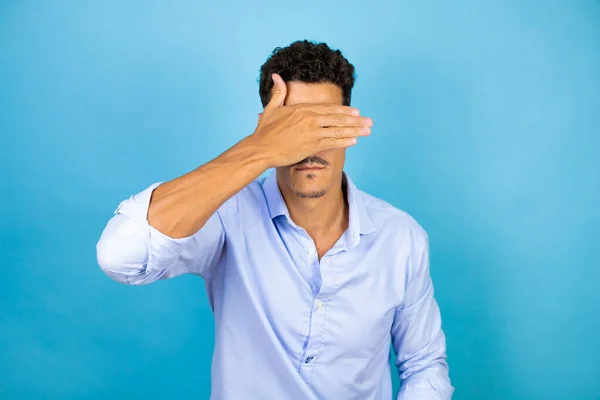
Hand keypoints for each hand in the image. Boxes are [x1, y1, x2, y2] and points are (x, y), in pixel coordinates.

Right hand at [251, 73, 372, 167]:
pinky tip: (355, 141)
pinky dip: (344, 141)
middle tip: (369, 122)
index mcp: (303, 109)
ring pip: (339, 130)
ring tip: (368, 131)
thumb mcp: (271, 108)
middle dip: (356, 120)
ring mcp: (312, 133)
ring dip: (355, 131)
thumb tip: (276, 76)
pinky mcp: (312, 146)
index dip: (344, 110)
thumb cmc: (264, 131)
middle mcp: (310, 119)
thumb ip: (278, 92)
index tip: (356, 111)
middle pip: (338, 118)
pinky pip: (332, 142)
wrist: (261, 149)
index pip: (329, 108)